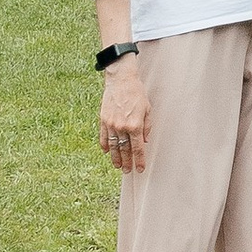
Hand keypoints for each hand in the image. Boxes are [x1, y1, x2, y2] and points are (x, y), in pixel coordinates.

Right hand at [98, 54, 149, 170]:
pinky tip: (106, 152)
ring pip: (113, 146)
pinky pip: (103, 137)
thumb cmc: (137, 93)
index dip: (139, 160)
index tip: (140, 169)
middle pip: (124, 150)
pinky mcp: (103, 120)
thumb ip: (147, 127)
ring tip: (118, 166)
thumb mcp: (147, 109)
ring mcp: (111, 125)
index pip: (137, 148)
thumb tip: (144, 141)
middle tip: (128, 171)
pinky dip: (105, 145)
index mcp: (135, 125)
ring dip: (115, 158)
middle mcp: (122, 127)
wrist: (121, 80)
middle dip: (127, 162)